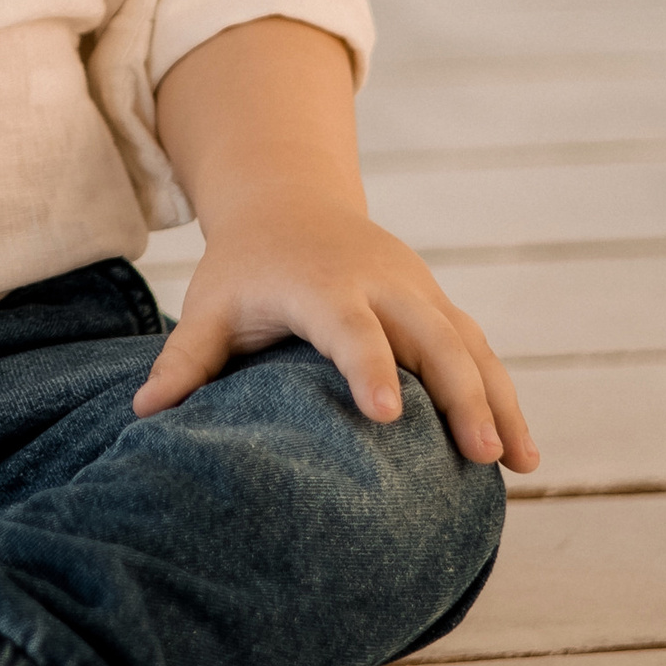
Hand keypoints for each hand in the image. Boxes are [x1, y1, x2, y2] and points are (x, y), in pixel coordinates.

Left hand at [132, 192, 538, 471]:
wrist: (292, 202)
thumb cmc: (246, 266)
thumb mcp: (212, 303)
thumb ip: (186, 359)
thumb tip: (144, 415)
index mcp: (321, 284)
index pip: (350, 328)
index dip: (368, 368)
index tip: (386, 415)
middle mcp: (380, 284)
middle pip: (431, 336)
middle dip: (460, 393)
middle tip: (481, 455)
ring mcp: (416, 292)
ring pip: (468, 344)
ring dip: (498, 400)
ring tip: (520, 464)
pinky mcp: (436, 305)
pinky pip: (478, 348)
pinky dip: (503, 393)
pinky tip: (521, 448)